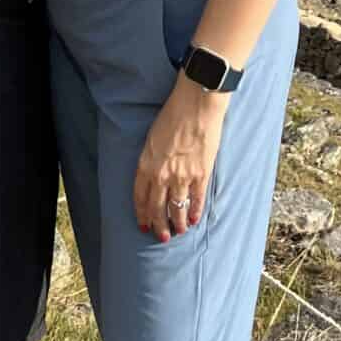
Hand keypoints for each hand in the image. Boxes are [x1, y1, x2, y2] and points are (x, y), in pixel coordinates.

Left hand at [134, 77, 224, 239]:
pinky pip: (196, 199)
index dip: (142, 214)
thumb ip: (152, 159)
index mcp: (146, 164)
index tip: (143, 224)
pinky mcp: (201, 174)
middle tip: (161, 237)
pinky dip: (194, 212)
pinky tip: (193, 220)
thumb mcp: (153, 137)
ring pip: (176, 208)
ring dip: (176, 223)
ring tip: (178, 232)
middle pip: (157, 208)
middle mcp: (161, 175)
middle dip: (158, 225)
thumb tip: (155, 174)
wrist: (196, 104)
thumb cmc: (173, 114)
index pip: (140, 197)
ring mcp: (181, 176)